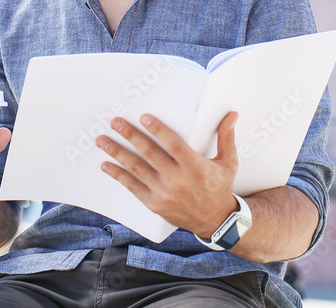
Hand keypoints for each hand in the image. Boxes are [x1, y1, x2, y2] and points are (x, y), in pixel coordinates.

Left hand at [95, 111, 239, 238]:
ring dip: (117, 153)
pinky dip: (118, 175)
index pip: (173, 145)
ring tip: (103, 141)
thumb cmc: (220, 187)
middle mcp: (178, 180)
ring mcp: (164, 193)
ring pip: (137, 169)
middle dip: (130, 136)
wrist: (215, 221)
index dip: (158, 130)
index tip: (144, 117)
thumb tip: (232, 114)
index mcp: (195, 167)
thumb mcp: (228, 162)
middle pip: (149, 154)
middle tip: (115, 122)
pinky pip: (133, 187)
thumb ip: (226, 137)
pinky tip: (106, 165)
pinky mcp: (154, 204)